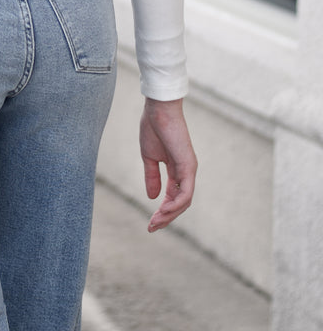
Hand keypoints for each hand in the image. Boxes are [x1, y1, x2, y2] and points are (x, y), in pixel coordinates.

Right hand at [140, 97, 196, 231]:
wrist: (158, 109)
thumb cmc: (153, 128)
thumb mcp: (149, 157)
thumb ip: (152, 177)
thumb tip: (153, 197)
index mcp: (176, 169)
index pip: (172, 196)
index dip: (162, 211)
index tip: (150, 222)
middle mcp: (185, 172)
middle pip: (180, 203)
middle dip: (166, 217)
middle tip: (152, 227)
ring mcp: (189, 169)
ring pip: (184, 201)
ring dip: (170, 214)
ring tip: (156, 222)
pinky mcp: (188, 166)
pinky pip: (185, 193)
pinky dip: (175, 204)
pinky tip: (163, 210)